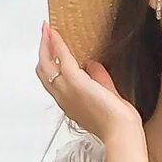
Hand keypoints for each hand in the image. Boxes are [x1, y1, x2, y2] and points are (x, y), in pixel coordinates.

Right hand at [37, 21, 143, 145]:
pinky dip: (57, 44)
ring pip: (46, 64)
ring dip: (45, 44)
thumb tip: (93, 65)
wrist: (120, 131)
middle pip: (43, 71)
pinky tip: (56, 33)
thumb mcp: (106, 95)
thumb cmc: (116, 121)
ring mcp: (66, 90)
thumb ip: (100, 80)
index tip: (50, 50)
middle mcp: (62, 97)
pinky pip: (61, 57)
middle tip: (44, 34)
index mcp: (69, 103)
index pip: (52, 81)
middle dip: (42, 51)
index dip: (49, 64)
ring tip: (46, 30)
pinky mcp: (75, 81)